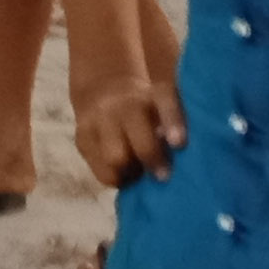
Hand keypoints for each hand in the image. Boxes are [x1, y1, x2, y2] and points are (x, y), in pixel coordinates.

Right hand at [68, 67, 184, 184]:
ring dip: (131, 173)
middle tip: (162, 176)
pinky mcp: (81, 138)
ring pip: (115, 158)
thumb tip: (186, 166)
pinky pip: (102, 171)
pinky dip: (117, 178)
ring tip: (139, 172)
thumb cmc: (148, 111)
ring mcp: (97, 119)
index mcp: (150, 95)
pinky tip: (124, 172)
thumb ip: (175, 128)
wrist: (104, 90)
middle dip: (151, 160)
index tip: (179, 144)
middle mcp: (120, 103)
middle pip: (135, 137)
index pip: (165, 100)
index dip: (173, 122)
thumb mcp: (163, 108)